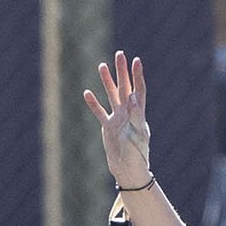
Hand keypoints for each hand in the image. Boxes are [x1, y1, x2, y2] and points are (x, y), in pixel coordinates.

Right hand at [81, 52, 154, 188]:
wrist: (128, 171)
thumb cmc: (136, 154)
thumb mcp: (137, 132)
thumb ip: (135, 113)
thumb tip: (131, 94)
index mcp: (138, 114)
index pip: (138, 89)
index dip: (137, 75)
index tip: (136, 60)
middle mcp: (128, 114)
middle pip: (124, 87)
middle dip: (122, 71)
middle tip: (119, 54)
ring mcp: (117, 120)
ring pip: (112, 96)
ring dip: (107, 82)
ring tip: (102, 66)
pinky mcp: (108, 128)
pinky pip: (100, 113)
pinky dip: (94, 103)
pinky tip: (87, 93)